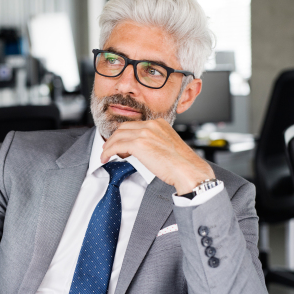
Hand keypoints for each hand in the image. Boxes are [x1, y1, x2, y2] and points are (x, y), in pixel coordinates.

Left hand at [100, 119, 214, 193]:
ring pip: (118, 136)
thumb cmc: (182, 164)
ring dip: (108, 146)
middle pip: (123, 127)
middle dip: (114, 138)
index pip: (135, 125)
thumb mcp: (167, 145)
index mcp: (159, 123)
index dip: (124, 134)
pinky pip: (116, 146)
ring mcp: (145, 133)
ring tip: (105, 155)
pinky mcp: (138, 144)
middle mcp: (151, 125)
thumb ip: (154, 142)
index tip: (119, 142)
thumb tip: (141, 149)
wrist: (188, 170)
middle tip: (108, 147)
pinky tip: (105, 158)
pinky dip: (107, 152)